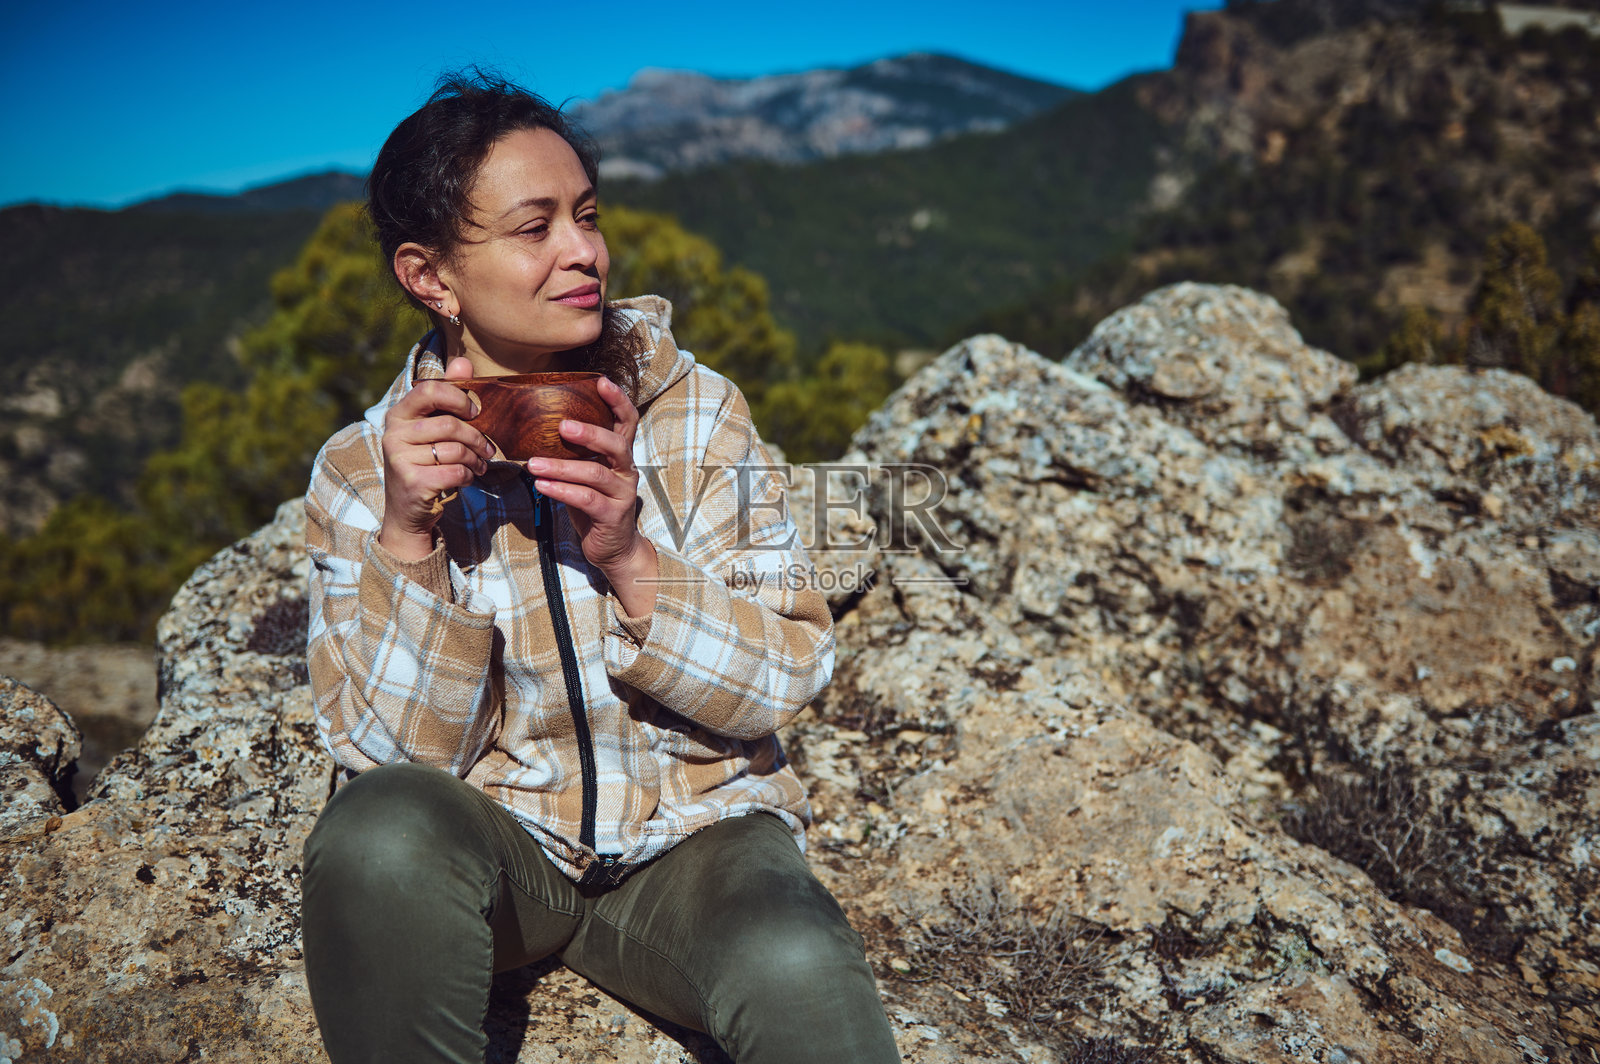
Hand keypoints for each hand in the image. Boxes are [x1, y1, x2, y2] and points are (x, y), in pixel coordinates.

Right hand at [378, 356, 496, 560]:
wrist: (408, 510)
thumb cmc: (426, 462)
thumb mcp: (433, 429)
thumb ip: (448, 395)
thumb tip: (463, 361)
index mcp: (398, 414)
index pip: (429, 390)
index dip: (458, 398)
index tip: (475, 412)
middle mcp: (394, 434)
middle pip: (449, 425)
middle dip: (477, 438)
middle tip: (488, 449)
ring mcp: (400, 459)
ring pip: (455, 450)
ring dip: (476, 459)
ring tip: (479, 465)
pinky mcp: (413, 482)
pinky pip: (455, 471)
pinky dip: (468, 475)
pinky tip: (465, 478)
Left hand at [526, 376, 658, 614]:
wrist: (613, 548)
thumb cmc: (594, 505)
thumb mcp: (586, 474)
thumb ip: (575, 452)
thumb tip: (538, 426)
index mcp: (620, 456)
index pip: (627, 422)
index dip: (618, 400)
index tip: (601, 381)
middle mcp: (626, 470)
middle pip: (616, 444)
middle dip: (589, 432)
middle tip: (562, 425)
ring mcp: (623, 493)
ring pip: (595, 473)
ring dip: (562, 467)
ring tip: (534, 464)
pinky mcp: (613, 515)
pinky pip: (587, 499)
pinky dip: (562, 491)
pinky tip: (542, 487)